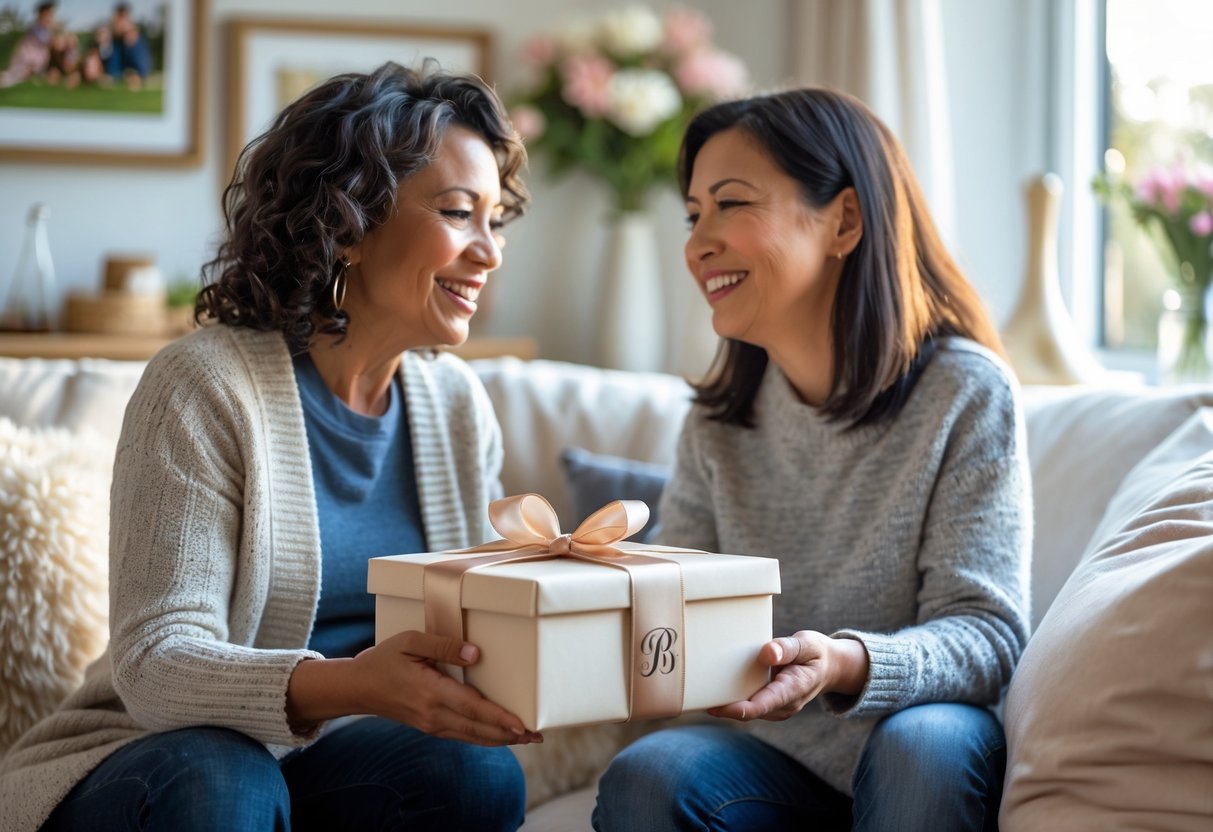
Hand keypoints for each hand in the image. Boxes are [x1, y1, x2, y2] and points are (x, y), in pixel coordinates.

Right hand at [287, 630, 542, 746]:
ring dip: (501, 739)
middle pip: (478, 729)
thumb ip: (443, 646)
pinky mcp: (430, 727)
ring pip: (472, 737)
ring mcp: (431, 724)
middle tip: (538, 735)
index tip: (522, 724)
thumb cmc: (385, 659)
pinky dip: (484, 737)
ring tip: (528, 738)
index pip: (472, 708)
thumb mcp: (410, 641)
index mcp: (430, 692)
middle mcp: (433, 714)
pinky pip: (463, 736)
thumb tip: (475, 654)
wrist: (358, 687)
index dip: (499, 718)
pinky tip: (499, 736)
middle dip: (509, 734)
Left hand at [707, 631, 868, 721]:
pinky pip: (749, 704)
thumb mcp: (807, 644)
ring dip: (725, 703)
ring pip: (746, 709)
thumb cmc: (816, 653)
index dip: (737, 709)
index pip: (762, 706)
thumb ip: (788, 648)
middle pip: (748, 711)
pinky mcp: (770, 703)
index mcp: (792, 690)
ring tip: (696, 691)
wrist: (829, 668)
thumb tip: (767, 653)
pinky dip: (732, 697)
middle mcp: (783, 705)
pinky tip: (713, 687)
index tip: (715, 706)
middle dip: (723, 706)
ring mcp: (776, 707)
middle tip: (693, 695)